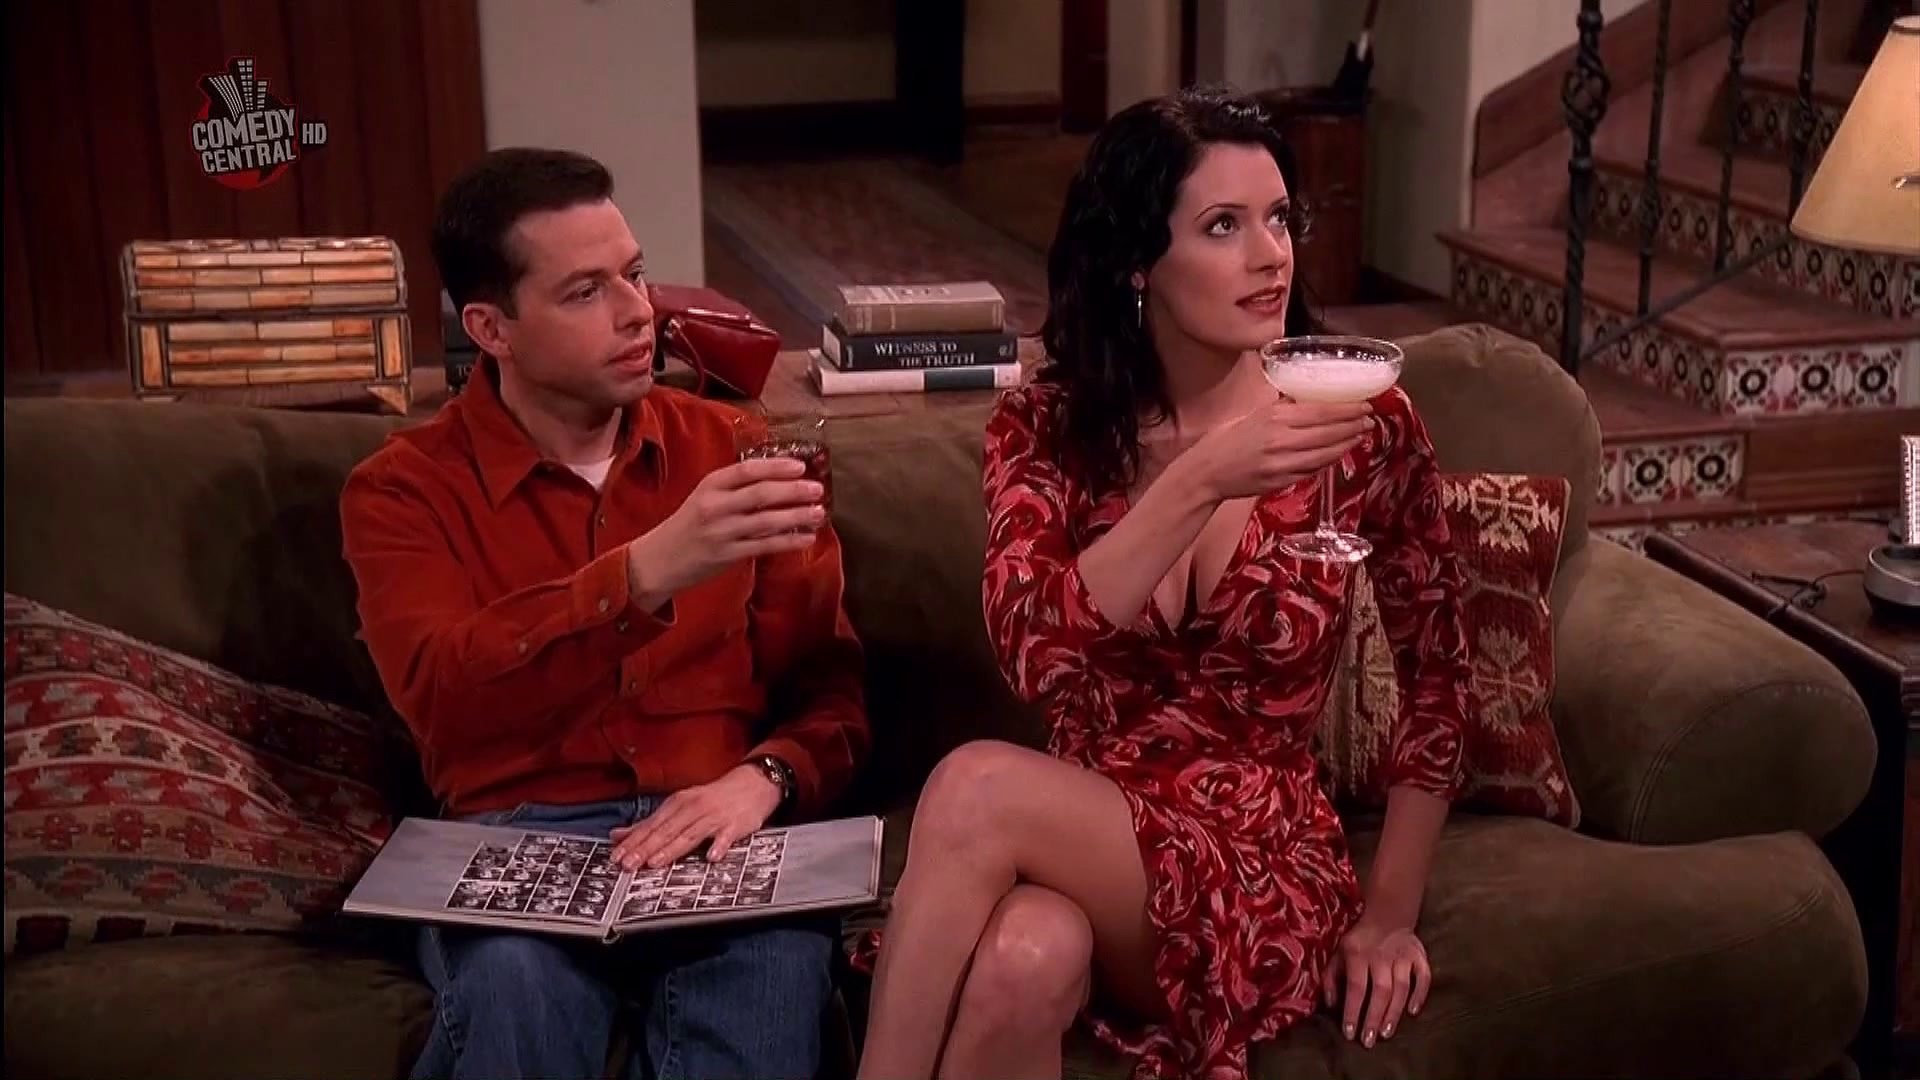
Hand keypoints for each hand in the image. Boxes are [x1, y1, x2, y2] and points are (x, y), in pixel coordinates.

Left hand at [610, 765, 782, 869]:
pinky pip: (726, 836)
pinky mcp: (735, 825)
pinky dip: (719, 846)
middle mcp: (692, 808)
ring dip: (672, 849)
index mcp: (677, 805)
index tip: (616, 857)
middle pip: (666, 831)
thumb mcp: (679, 807)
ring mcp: (714, 817)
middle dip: (645, 849)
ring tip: (656, 863)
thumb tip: (617, 835)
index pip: (650, 826)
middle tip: (628, 865)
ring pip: (690, 834)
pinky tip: (712, 857)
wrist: (752, 784)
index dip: (633, 842)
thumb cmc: (712, 800)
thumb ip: (649, 824)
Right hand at [627, 457, 824, 609]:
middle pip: (760, 494)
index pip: (747, 470)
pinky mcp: (727, 555)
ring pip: (766, 521)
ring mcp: (721, 532)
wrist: (659, 559)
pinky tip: (806, 538)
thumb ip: (735, 489)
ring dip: (796, 516)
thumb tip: (780, 481)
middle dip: (793, 491)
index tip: (800, 466)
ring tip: (819, 512)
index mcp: (710, 485)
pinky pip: (764, 546)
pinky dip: (789, 541)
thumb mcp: (704, 498)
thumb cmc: (688, 525)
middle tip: (818, 489)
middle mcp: (715, 506)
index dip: (775, 467)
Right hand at [1181, 399, 1371, 502]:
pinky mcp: (1282, 481)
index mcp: (1274, 417)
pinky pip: (1313, 469)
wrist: (1206, 472)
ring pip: (1325, 453)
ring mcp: (1283, 463)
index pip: (1322, 411)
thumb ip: (1280, 409)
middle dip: (1353, 426)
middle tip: (1370, 420)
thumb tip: (1305, 401)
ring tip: (1361, 435)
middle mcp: (1281, 439)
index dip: (1347, 410)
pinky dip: (1328, 460)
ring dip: (1346, 444)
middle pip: (1329, 432)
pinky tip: (1338, 453)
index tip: (1365, 405)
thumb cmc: (1225, 441)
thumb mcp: (1252, 415)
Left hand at [1323, 916, 1431, 1047]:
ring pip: (1401, 987)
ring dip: (1394, 1012)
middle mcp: (1381, 956)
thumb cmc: (1358, 939)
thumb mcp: (1338, 952)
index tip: (1350, 1034)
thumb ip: (1330, 977)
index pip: (1356, 987)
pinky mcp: (1419, 955)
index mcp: (1357, 954)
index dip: (1352, 1011)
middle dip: (1373, 1017)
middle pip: (1379, 991)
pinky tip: (1413, 1012)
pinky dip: (1420, 994)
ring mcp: (1402, 956)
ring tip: (1386, 1033)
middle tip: (1369, 1041)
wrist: (1387, 913)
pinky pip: (1423, 976)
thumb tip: (1330, 1005)